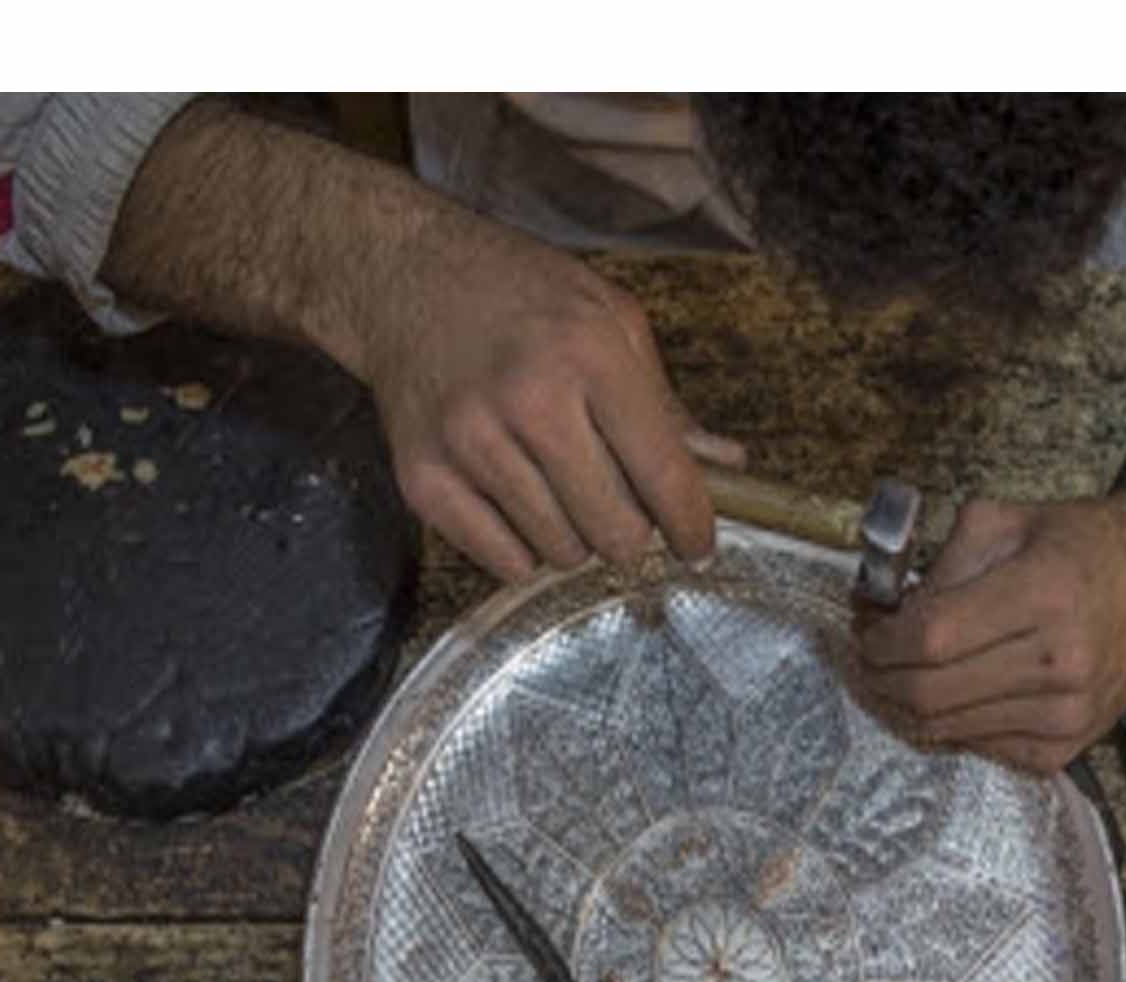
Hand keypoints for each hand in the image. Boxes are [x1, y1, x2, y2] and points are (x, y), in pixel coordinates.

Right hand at [356, 212, 743, 581]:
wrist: (400, 275)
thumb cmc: (516, 294)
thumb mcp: (608, 318)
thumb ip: (665, 402)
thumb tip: (726, 465)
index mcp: (590, 355)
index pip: (665, 476)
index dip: (693, 527)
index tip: (697, 548)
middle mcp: (529, 400)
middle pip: (616, 533)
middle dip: (629, 533)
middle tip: (616, 505)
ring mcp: (470, 442)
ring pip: (562, 554)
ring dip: (573, 537)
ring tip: (556, 488)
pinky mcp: (424, 478)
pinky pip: (504, 563)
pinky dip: (522, 550)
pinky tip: (517, 503)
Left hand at [853, 496, 1125, 775]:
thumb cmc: (1081, 547)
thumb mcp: (1007, 522)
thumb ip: (940, 563)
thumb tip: (886, 610)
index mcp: (1042, 593)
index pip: (931, 635)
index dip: (881, 640)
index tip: (866, 630)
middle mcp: (1059, 660)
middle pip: (929, 691)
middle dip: (880, 676)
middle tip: (869, 657)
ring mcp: (1066, 711)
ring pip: (946, 727)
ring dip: (907, 703)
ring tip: (902, 671)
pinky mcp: (1067, 746)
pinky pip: (981, 747)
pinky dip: (953, 723)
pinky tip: (955, 693)